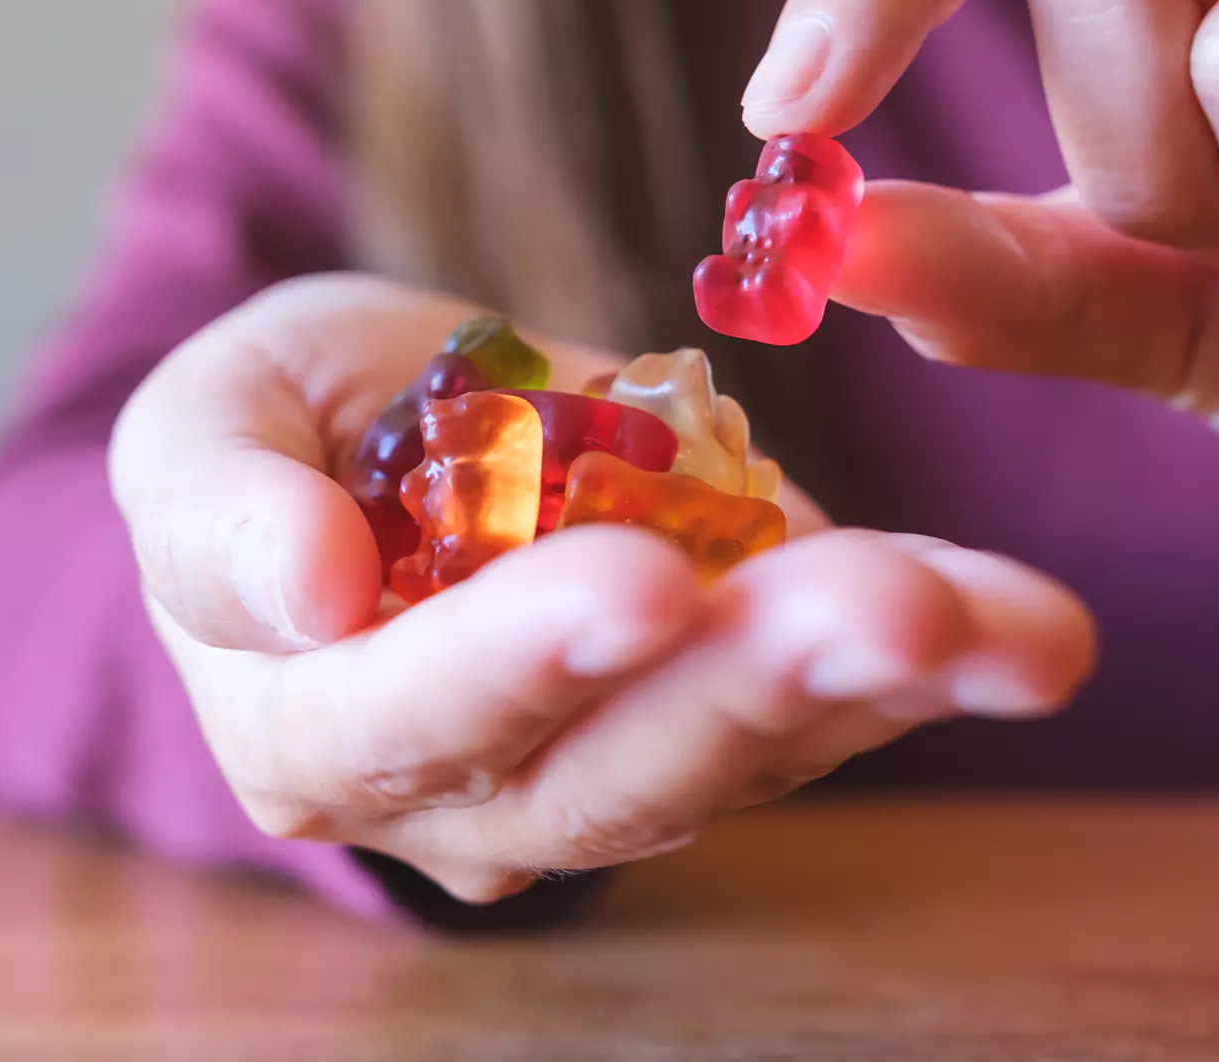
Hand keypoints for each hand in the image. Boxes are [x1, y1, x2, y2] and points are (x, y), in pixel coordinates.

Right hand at [108, 273, 1095, 901]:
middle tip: (894, 606)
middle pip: (614, 767)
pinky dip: (921, 665)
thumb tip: (306, 588)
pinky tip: (1014, 621)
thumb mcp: (204, 422)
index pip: (409, 713)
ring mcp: (605, 774)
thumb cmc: (277, 436)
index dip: (522, 655)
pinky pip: (816, 713)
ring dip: (882, 686)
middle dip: (758, 684)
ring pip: (743, 754)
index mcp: (312, 727)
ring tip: (1014, 628)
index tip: (642, 582)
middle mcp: (468, 796)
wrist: (377, 460)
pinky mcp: (715, 726)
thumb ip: (221, 506)